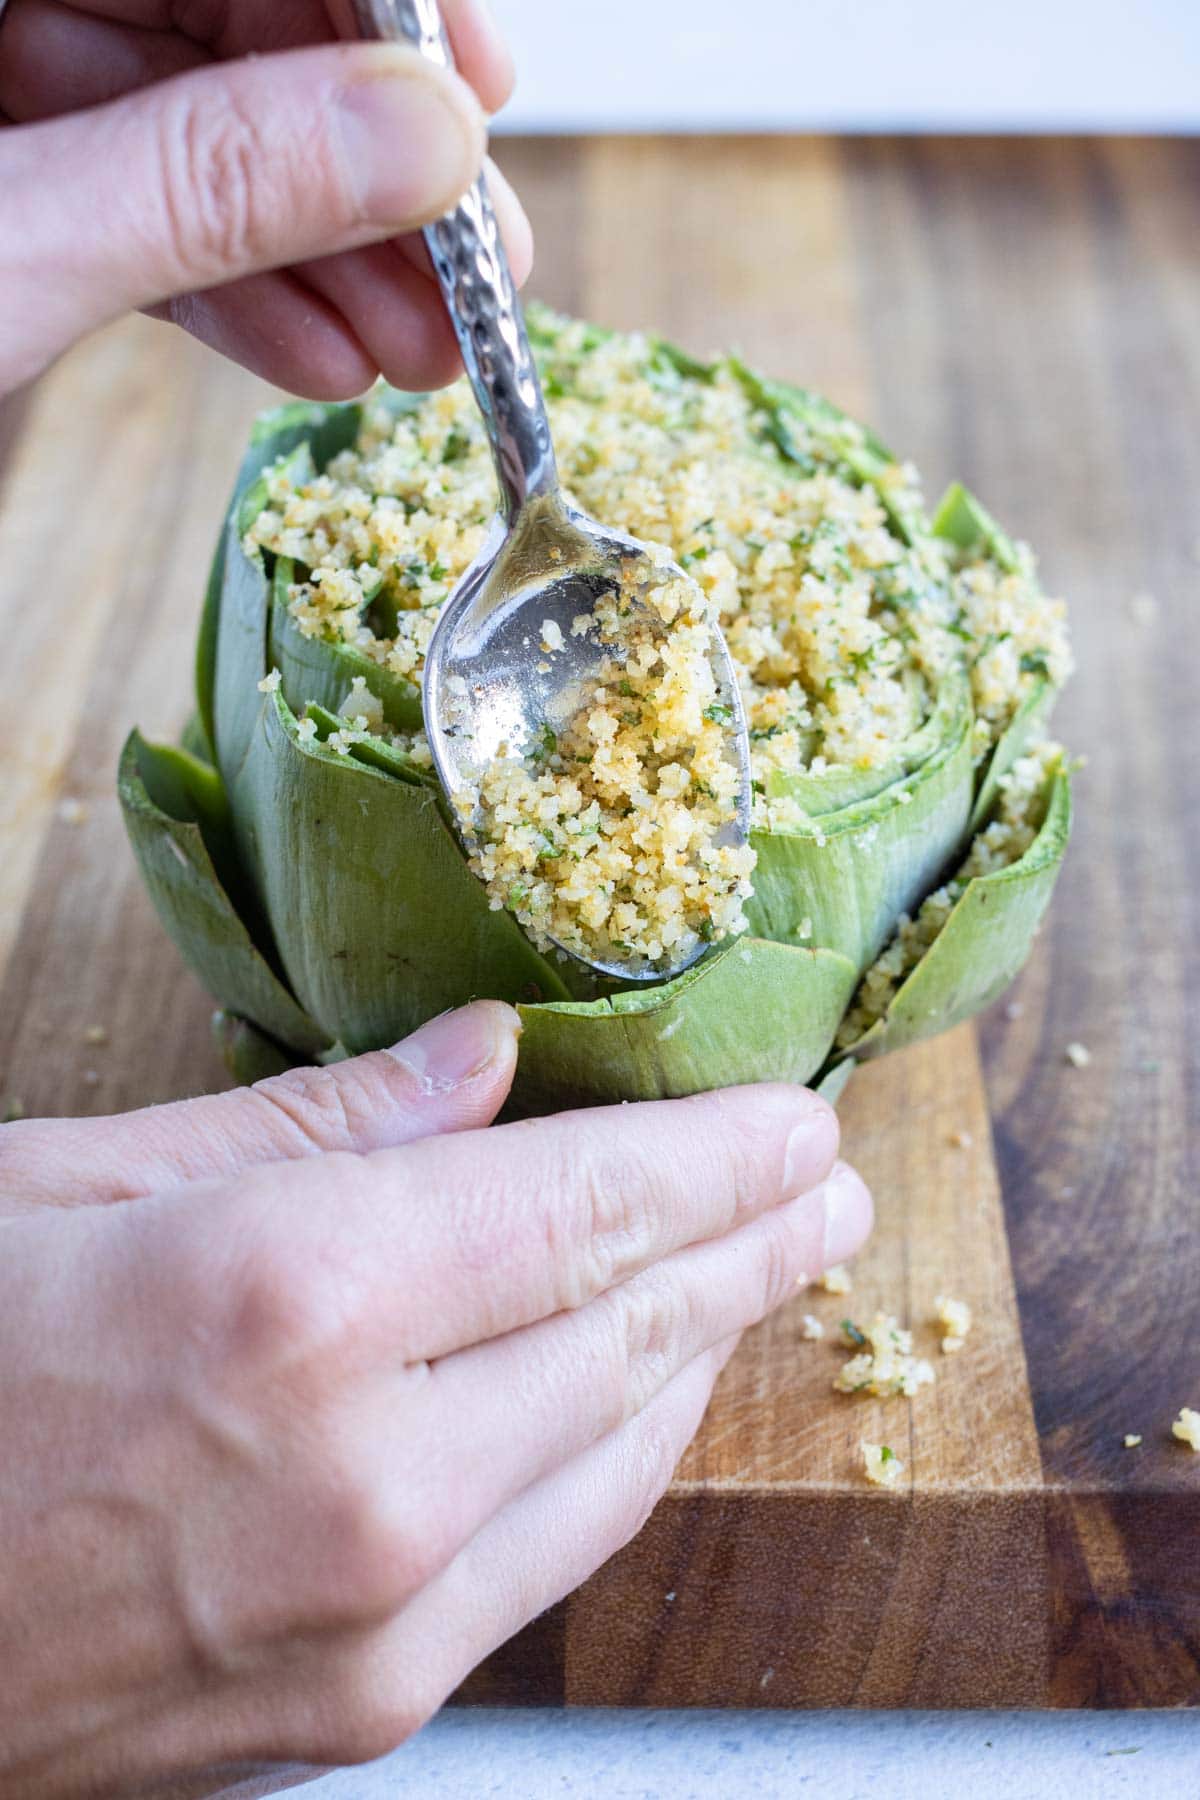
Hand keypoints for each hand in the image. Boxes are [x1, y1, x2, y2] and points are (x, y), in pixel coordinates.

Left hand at [0, 0, 529, 396]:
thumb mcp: (14, 250)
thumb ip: (208, 179)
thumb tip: (420, 137)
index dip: (380, 2)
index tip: (476, 93)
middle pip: (237, 27)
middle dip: (363, 161)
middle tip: (474, 268)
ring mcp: (11, 110)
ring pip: (200, 136)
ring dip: (323, 254)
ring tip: (419, 351)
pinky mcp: (18, 204)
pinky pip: (142, 216)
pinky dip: (234, 290)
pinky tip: (323, 356)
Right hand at [0, 1002, 870, 1794]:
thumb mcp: (76, 1187)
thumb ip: (314, 1126)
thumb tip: (486, 1057)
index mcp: (289, 1300)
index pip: (585, 1206)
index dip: (716, 1156)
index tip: (795, 1118)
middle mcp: (364, 1476)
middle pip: (636, 1331)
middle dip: (753, 1247)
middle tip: (822, 1192)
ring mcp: (371, 1619)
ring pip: (620, 1458)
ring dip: (707, 1351)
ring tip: (762, 1273)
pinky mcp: (357, 1714)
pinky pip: (547, 1561)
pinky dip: (619, 1460)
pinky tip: (641, 1398)